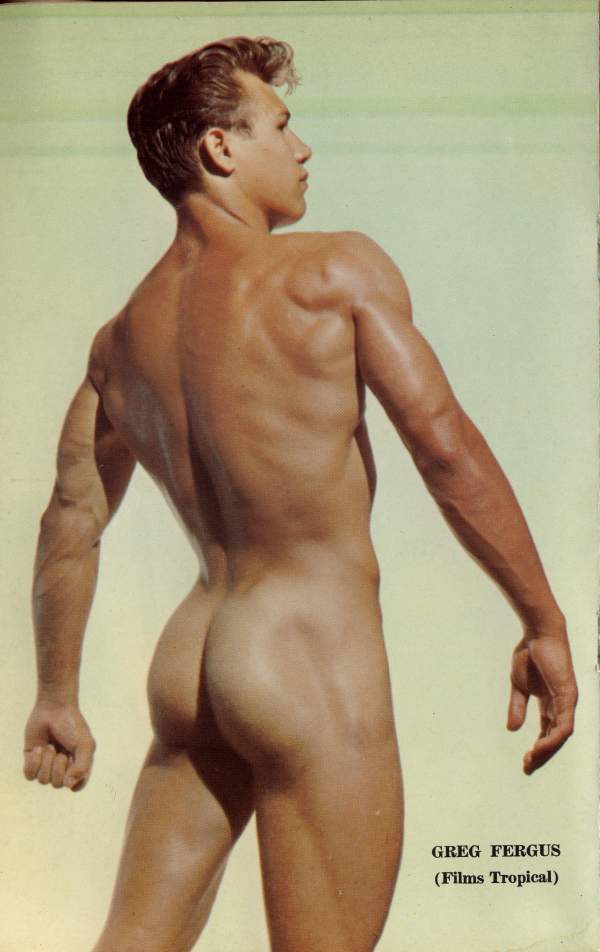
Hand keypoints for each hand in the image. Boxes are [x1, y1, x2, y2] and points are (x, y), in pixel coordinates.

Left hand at [23, 700, 95, 790]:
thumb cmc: (72, 726)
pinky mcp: (32, 761)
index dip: (74, 777)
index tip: (74, 760)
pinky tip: (39, 749)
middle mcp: (63, 769)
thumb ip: (82, 767)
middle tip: (61, 749)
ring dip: (46, 761)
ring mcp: (47, 766)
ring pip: (43, 780)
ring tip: (50, 746)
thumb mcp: (85, 745)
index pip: (75, 787)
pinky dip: (33, 763)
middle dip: (58, 765)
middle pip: (57, 784)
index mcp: (78, 767)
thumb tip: (68, 785)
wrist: (54, 709)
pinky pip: (29, 775)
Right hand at [507, 628, 576, 774]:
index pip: (548, 733)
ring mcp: (567, 702)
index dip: (538, 749)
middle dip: (542, 756)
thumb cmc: (529, 654)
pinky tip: (540, 747)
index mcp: (551, 703)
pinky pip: (564, 725)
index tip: (525, 763)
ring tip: (531, 761)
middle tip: (527, 768)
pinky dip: (553, 738)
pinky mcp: (568, 696)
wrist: (538, 633)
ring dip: (547, 751)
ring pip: (561, 736)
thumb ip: (517, 707)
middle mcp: (562, 706)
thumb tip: (512, 730)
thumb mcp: (518, 685)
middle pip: (555, 738)